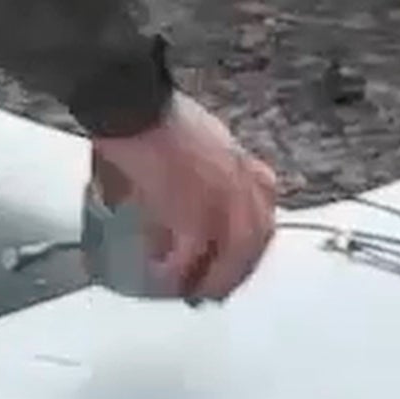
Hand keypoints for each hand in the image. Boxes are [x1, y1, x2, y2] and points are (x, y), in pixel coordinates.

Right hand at [89, 94, 281, 304]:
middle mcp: (244, 186)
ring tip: (188, 292)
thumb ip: (210, 172)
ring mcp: (223, 202)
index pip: (264, 218)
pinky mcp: (194, 215)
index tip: (236, 262)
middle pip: (253, 244)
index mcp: (246, 166)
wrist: (135, 106)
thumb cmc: (156, 117)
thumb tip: (190, 199)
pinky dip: (176, 271)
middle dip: (234, 271)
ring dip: (209, 280)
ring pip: (230, 258)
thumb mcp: (202, 140)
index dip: (250, 247)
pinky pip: (191, 257)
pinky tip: (162, 276)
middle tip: (213, 289)